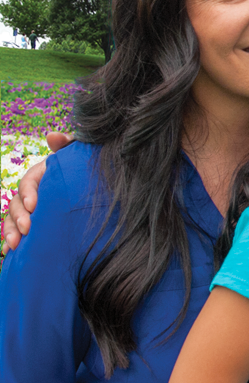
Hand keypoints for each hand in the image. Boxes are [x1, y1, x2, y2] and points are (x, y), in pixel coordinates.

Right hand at [1, 132, 73, 252]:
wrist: (98, 191)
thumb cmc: (85, 169)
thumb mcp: (78, 155)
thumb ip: (67, 144)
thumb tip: (52, 135)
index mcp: (42, 174)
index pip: (28, 182)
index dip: (28, 193)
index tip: (35, 205)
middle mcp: (33, 192)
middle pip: (17, 203)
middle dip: (18, 216)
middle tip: (27, 228)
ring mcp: (31, 209)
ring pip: (12, 219)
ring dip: (10, 231)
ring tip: (15, 244)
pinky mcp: (34, 223)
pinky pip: (17, 233)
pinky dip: (12, 241)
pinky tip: (11, 253)